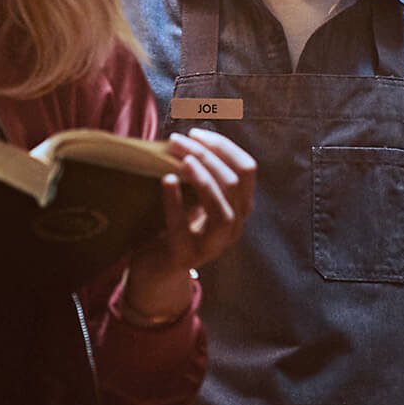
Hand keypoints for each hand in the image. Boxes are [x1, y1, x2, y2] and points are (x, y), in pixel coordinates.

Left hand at [121, 129, 255, 320]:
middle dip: (206, 155)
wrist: (156, 270)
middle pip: (233, 183)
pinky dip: (175, 203)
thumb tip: (186, 136)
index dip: (224, 146)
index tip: (196, 133)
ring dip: (203, 179)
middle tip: (177, 141)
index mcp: (239, 207)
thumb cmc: (175, 225)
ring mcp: (213, 245)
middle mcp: (234, 227)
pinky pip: (184, 229)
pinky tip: (165, 182)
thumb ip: (199, 174)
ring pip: (222, 209)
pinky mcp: (187, 257)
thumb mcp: (194, 197)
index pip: (247, 169)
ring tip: (181, 161)